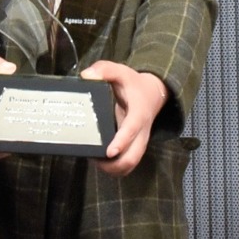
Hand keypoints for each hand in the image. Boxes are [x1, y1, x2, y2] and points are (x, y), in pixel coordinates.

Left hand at [81, 61, 167, 176]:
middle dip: (114, 165)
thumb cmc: (133, 84)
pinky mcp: (134, 147)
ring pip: (130, 164)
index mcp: (138, 114)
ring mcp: (138, 142)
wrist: (152, 94)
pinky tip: (99, 161)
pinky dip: (115, 168)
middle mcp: (141, 132)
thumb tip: (86, 76)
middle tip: (94, 160)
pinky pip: (127, 163)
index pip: (132, 130)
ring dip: (113, 169)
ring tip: (94, 161)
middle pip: (133, 157)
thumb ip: (105, 69)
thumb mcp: (121, 72)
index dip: (121, 142)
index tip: (109, 152)